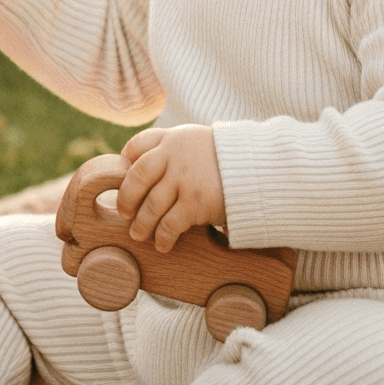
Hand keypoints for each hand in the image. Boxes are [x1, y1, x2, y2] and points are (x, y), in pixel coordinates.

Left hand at [117, 125, 224, 252]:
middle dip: (126, 198)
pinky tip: (163, 245)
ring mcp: (184, 179)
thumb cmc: (229, 159)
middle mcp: (174, 155)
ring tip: (138, 234)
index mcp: (173, 138)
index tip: (122, 178)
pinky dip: (163, 237)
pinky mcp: (196, 202)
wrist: (261, 168)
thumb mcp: (199, 142)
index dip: (125, 162)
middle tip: (124, 213)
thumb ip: (175, 149)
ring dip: (142, 224)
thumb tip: (147, 168)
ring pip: (151, 205)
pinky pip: (170, 224)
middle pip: (137, 177)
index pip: (138, 145)